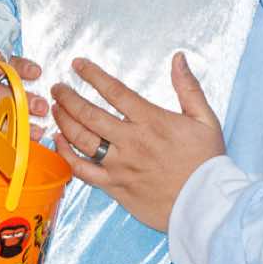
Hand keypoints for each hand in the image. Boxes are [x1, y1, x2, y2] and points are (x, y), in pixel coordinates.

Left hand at [52, 53, 224, 232]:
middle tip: (58, 88)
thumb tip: (178, 59)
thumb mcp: (205, 119)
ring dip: (64, 121)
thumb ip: (188, 88)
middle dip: (69, 97)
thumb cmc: (207, 163)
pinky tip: (60, 142)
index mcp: (151, 121)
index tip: (78, 65)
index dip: (92, 75)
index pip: (115, 91)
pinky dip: (67, 155)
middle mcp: (131, 141)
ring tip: (55, 109)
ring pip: (81, 140)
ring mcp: (120, 166)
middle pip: (89, 114)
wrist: (205, 204)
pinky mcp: (115, 187)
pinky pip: (83, 170)